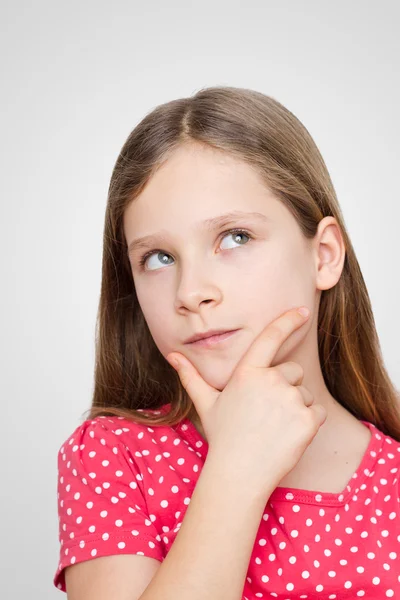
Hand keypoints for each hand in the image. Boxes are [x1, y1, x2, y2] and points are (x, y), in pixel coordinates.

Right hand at [166, 307, 326, 498]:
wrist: (239, 474)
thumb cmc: (223, 436)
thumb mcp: (206, 402)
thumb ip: (191, 375)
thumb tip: (172, 355)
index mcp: (247, 372)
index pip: (270, 337)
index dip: (287, 320)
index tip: (303, 310)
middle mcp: (270, 380)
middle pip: (292, 371)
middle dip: (285, 386)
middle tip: (267, 412)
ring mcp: (290, 399)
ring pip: (305, 393)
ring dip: (296, 407)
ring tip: (275, 427)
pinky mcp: (308, 419)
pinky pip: (317, 411)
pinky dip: (309, 423)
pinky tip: (289, 435)